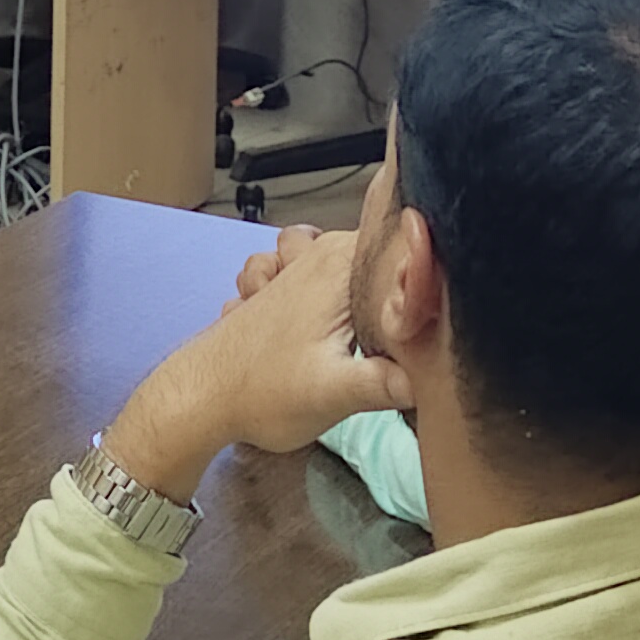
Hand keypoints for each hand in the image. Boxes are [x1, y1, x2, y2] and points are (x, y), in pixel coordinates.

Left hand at [104, 229, 412, 497]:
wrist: (199, 398)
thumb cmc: (263, 393)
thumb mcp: (337, 395)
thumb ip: (391, 382)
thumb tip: (440, 376)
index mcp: (342, 263)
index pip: (413, 242)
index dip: (431, 278)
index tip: (440, 313)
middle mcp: (319, 250)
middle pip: (388, 254)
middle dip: (402, 289)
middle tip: (405, 335)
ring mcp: (296, 263)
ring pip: (353, 260)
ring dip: (362, 290)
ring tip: (362, 329)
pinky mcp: (280, 282)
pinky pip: (312, 269)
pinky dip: (319, 289)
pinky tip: (322, 321)